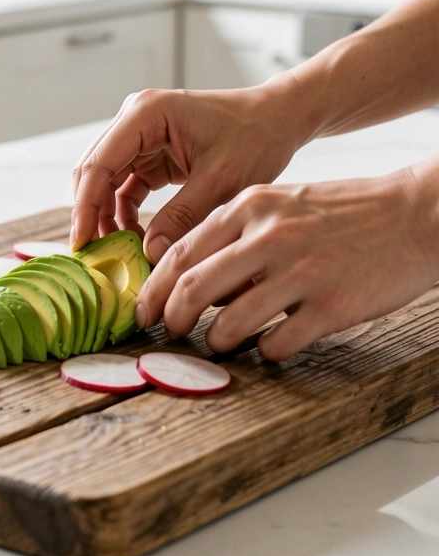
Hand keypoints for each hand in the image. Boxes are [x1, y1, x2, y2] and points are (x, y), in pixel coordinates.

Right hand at [71, 81, 307, 261]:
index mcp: (146, 114)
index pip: (99, 164)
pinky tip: (136, 241)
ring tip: (116, 256)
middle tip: (94, 259)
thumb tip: (148, 254)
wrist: (280, 119)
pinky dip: (125, 215)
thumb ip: (183, 216)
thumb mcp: (222, 180)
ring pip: (105, 183)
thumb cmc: (257, 136)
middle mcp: (135, 119)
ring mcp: (141, 136)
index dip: (84, 207)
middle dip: (90, 216)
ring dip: (106, 218)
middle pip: (94, 172)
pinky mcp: (151, 154)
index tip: (81, 246)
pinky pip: (125, 188)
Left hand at [135, 162, 438, 360]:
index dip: (153, 289)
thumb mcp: (281, 203)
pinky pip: (277, 344)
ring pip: (229, 323)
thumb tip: (193, 279)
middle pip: (193, 289)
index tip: (144, 310)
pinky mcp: (331, 306)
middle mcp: (269, 236)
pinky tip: (270, 345)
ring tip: (220, 344)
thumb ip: (236, 234)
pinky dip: (264, 352)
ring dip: (215, 342)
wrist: (414, 214)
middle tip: (169, 334)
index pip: (180, 252)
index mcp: (251, 206)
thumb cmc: (342, 212)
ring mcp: (301, 272)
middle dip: (171, 320)